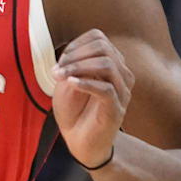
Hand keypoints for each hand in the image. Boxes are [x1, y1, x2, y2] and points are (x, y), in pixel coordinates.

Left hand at [51, 28, 134, 169]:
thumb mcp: (66, 82)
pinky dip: (86, 83)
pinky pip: (106, 89)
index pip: (99, 38)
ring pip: (108, 65)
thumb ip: (70, 65)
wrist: (80, 142)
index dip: (77, 43)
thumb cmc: (74, 110)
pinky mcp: (117, 109)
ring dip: (79, 67)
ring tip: (61, 76)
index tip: (60, 59)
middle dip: (77, 54)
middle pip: (104, 48)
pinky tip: (71, 83)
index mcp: (110, 63)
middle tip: (58, 69)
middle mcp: (120, 74)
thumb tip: (69, 54)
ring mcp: (121, 92)